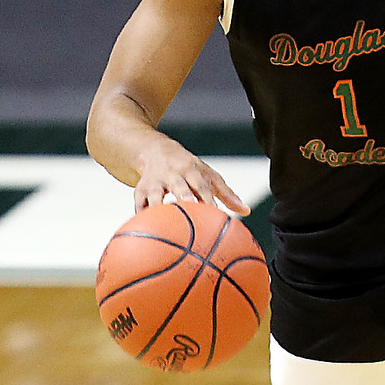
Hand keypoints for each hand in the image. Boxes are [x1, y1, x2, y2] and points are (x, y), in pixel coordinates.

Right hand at [132, 137, 250, 215]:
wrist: (154, 151)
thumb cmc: (188, 168)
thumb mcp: (208, 175)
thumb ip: (226, 193)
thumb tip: (246, 211)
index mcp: (191, 170)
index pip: (201, 185)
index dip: (207, 198)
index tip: (215, 213)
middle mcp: (172, 175)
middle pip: (178, 186)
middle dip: (182, 197)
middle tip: (188, 209)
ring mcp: (154, 183)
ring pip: (154, 196)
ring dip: (157, 209)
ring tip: (161, 226)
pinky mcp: (139, 191)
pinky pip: (139, 206)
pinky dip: (140, 218)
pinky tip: (143, 233)